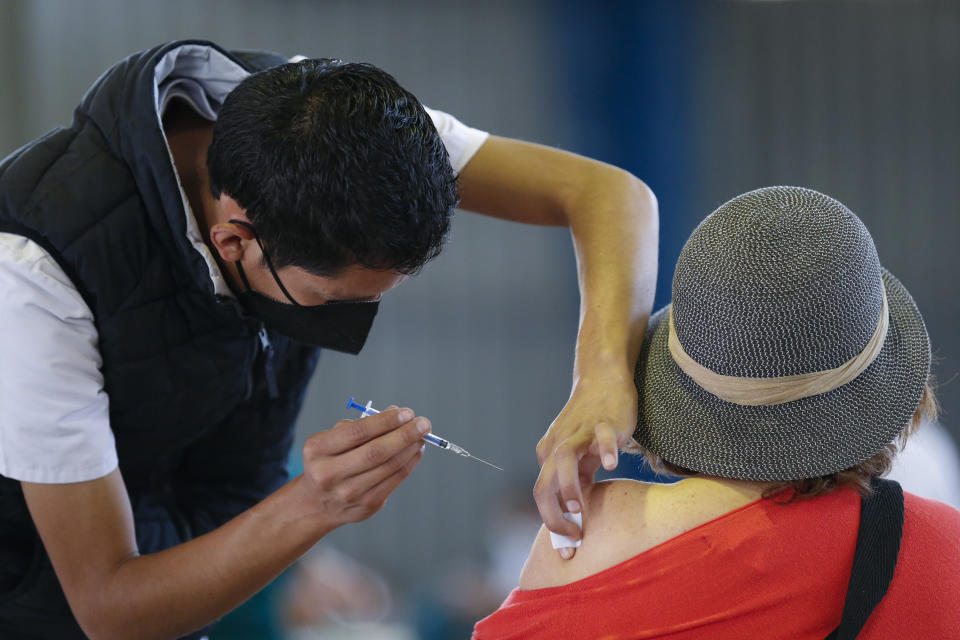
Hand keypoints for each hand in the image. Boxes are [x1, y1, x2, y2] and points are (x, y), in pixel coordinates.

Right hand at [298, 407, 428, 531]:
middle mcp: (329, 474)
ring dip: (411, 448)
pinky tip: (416, 451)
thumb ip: (360, 425)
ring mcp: (348, 493)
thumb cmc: (328, 461)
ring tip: (422, 435)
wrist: (317, 503)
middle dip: (405, 435)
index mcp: (317, 450)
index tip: (406, 413)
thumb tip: (396, 413)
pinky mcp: (366, 505)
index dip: (385, 421)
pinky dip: (410, 463)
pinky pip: (395, 480)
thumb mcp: (331, 440)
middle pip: (375, 452)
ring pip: (389, 466)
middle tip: (424, 424)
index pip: (357, 432)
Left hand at [534, 370, 636, 555]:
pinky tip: (612, 464)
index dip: (553, 524)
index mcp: (549, 456)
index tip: (569, 550)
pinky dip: (603, 450)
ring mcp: (580, 433)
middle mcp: (558, 445)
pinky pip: (600, 436)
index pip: (543, 496)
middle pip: (544, 482)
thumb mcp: (579, 456)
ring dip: (567, 486)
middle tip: (572, 537)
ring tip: (577, 508)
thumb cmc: (590, 424)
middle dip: (553, 515)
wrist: (603, 380)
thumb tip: (577, 519)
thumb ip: (577, 482)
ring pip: (564, 459)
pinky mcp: (603, 422)